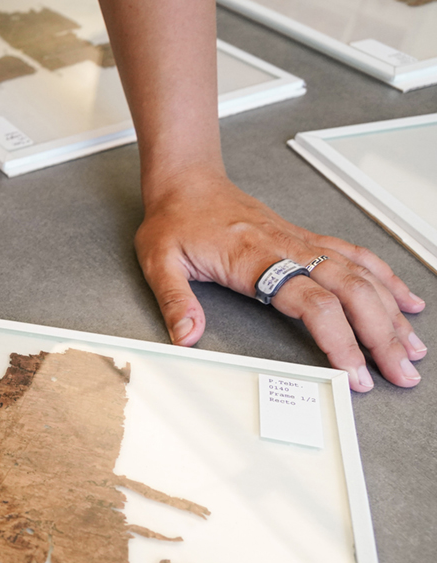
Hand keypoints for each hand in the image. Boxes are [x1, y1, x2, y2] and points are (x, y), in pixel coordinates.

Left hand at [135, 170, 425, 390]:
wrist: (185, 183)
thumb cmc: (174, 220)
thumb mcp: (159, 262)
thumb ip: (175, 300)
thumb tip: (186, 336)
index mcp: (256, 258)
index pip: (313, 303)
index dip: (339, 340)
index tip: (353, 372)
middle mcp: (288, 248)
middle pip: (351, 292)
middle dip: (381, 335)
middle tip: (400, 372)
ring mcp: (301, 243)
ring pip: (361, 276)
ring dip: (391, 312)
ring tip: (410, 347)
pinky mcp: (305, 239)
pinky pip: (356, 256)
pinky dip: (385, 279)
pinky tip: (404, 301)